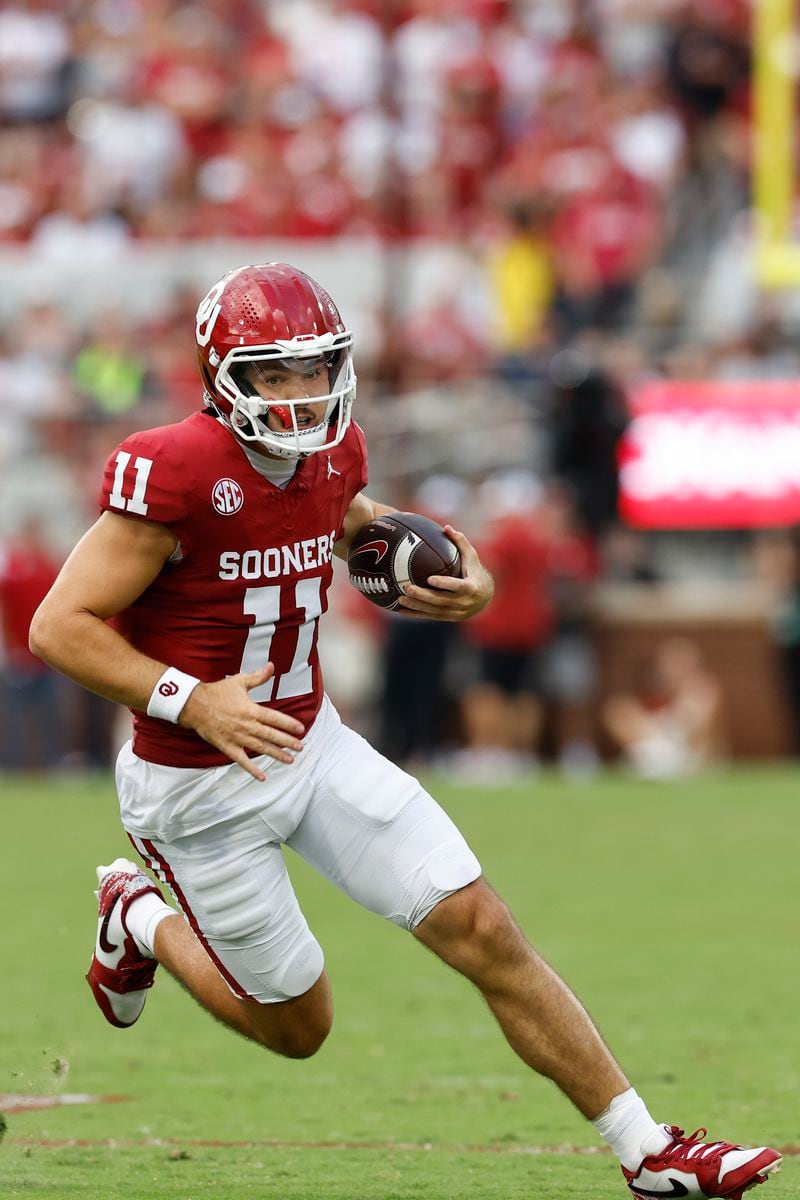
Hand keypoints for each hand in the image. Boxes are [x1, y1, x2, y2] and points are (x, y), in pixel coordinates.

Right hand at [180, 664, 304, 780]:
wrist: (194, 705)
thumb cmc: (217, 692)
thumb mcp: (239, 681)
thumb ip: (258, 677)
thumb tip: (272, 666)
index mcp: (251, 710)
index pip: (275, 719)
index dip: (289, 724)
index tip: (300, 729)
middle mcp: (247, 725)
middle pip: (271, 735)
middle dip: (287, 742)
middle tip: (300, 747)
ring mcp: (237, 737)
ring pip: (261, 748)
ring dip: (276, 754)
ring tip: (290, 759)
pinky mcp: (227, 746)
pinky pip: (241, 760)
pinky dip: (252, 769)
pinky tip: (262, 776)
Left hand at [397, 525, 493, 621]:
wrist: (485, 596)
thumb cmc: (475, 571)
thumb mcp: (471, 556)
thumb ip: (460, 542)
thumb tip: (447, 527)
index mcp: (472, 587)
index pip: (458, 586)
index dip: (444, 584)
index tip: (430, 579)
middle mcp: (464, 603)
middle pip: (441, 601)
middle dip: (423, 596)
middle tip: (407, 587)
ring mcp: (456, 613)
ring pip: (434, 611)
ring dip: (417, 606)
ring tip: (400, 598)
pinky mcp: (449, 618)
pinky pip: (430, 616)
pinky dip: (416, 614)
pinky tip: (401, 610)